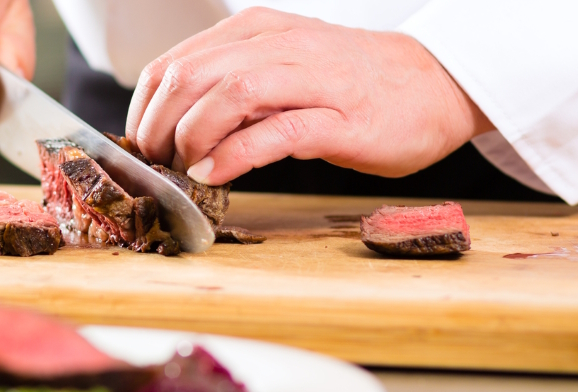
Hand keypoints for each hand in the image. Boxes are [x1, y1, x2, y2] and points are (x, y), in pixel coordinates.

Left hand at [124, 7, 493, 184]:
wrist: (436, 84)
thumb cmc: (352, 84)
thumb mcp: (283, 68)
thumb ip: (234, 86)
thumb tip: (175, 124)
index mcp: (258, 31)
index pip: (176, 62)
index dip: (145, 108)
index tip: (141, 144)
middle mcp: (280, 46)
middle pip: (191, 77)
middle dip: (160, 126)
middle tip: (157, 163)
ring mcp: (312, 80)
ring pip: (228, 94)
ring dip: (192, 138)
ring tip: (184, 168)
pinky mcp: (341, 120)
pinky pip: (275, 132)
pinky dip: (235, 155)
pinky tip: (215, 174)